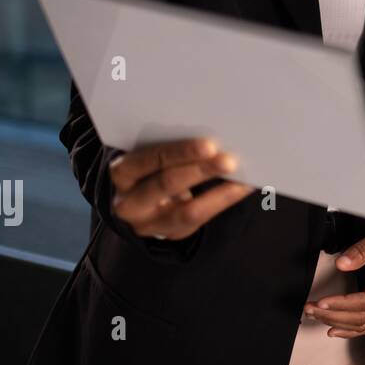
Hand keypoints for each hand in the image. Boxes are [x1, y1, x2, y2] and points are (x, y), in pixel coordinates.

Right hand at [109, 137, 253, 240]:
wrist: (141, 200)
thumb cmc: (151, 166)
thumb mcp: (149, 156)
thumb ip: (169, 147)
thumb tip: (215, 130)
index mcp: (122, 172)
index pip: (148, 160)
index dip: (180, 152)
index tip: (210, 144)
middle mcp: (128, 202)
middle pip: (166, 184)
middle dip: (201, 171)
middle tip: (230, 160)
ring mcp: (148, 224)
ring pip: (186, 211)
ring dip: (219, 194)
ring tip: (242, 178)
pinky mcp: (170, 235)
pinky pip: (201, 220)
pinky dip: (224, 201)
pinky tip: (243, 188)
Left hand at [306, 213, 364, 337]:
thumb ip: (363, 249)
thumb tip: (343, 264)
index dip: (342, 305)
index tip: (322, 302)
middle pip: (364, 316)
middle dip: (334, 315)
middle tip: (311, 308)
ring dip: (339, 322)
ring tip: (317, 315)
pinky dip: (352, 330)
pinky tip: (335, 329)